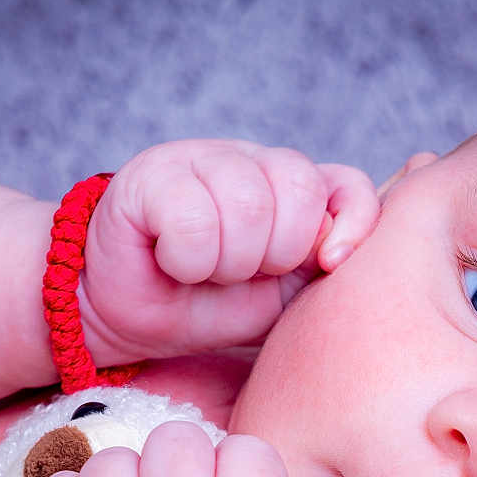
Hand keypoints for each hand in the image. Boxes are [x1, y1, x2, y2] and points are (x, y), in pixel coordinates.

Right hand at [78, 140, 379, 362]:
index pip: (347, 185)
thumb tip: (346, 244)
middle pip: (300, 192)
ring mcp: (200, 157)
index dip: (352, 223)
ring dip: (226, 263)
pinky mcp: (151, 173)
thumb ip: (323, 267)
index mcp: (291, 189)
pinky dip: (186, 259)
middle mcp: (251, 162)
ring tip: (202, 272)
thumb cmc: (205, 308)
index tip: (329, 264)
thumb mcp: (282, 298)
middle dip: (275, 256)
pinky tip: (170, 262)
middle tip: (238, 274)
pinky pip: (194, 218)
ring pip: (249, 205)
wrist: (124, 318)